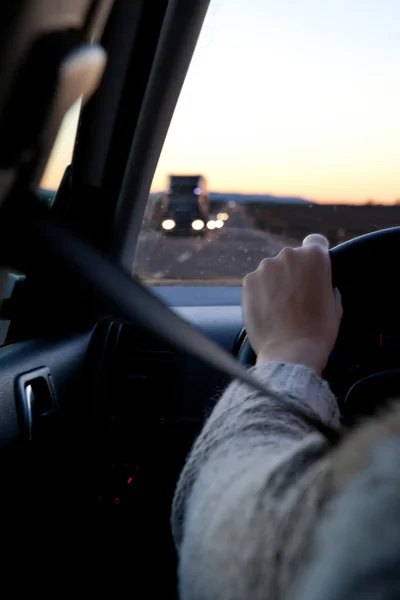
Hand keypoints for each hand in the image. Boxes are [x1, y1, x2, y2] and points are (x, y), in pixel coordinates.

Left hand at [242, 234, 342, 373]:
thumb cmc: (318, 331)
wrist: (291, 352)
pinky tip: (267, 311)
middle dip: (293, 272)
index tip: (312, 270)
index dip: (315, 256)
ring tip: (280, 308)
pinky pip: (256, 282)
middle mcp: (288, 255)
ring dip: (275, 282)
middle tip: (296, 297)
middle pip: (291, 258)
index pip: (315, 242)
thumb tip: (319, 284)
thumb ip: (327, 285)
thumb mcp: (335, 303)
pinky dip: (260, 293)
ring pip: (272, 270)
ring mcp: (265, 267)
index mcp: (314, 256)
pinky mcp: (248, 281)